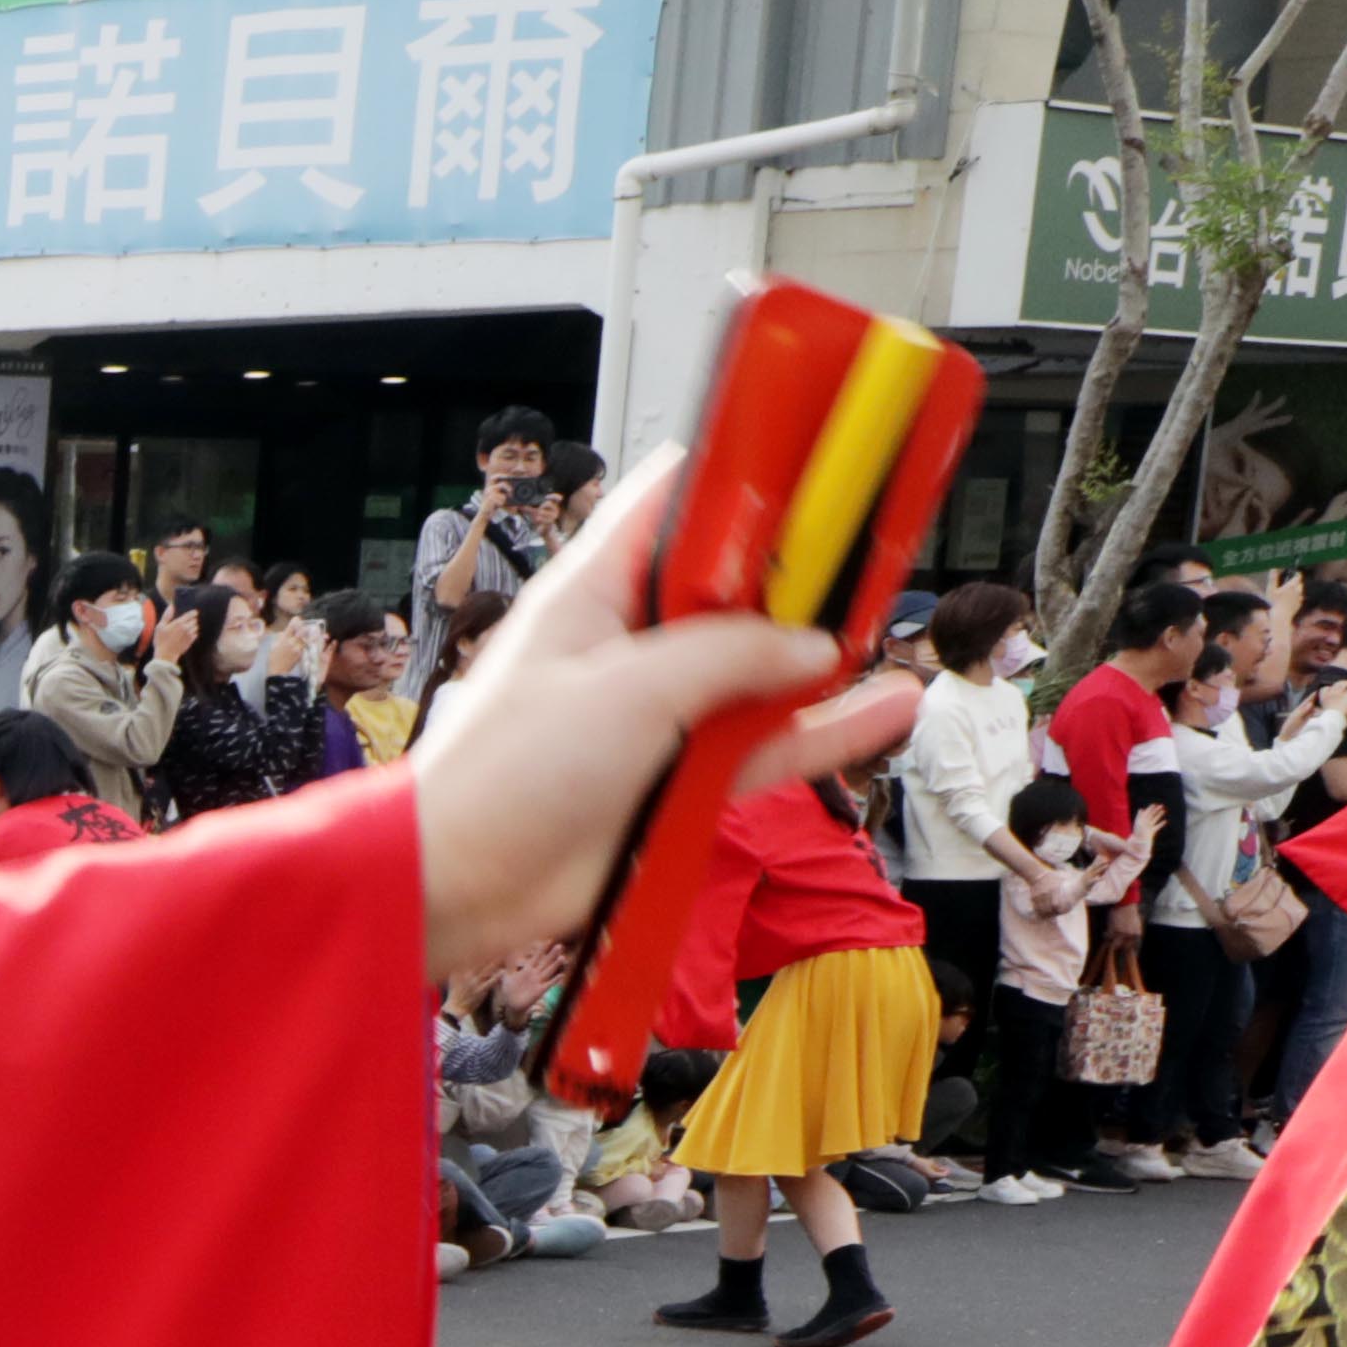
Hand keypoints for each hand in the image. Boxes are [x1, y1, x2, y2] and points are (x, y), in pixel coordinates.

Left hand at [407, 445, 915, 974]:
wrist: (459, 885)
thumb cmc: (502, 775)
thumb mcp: (627, 690)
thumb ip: (727, 655)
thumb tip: (810, 643)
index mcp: (595, 592)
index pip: (675, 503)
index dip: (745, 478)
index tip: (816, 461)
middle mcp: (632, 645)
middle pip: (735, 588)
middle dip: (802, 574)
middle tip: (873, 553)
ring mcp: (659, 713)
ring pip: (761, 668)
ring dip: (821, 653)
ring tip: (887, 626)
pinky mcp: (679, 778)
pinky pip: (766, 744)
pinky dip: (823, 729)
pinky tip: (884, 708)